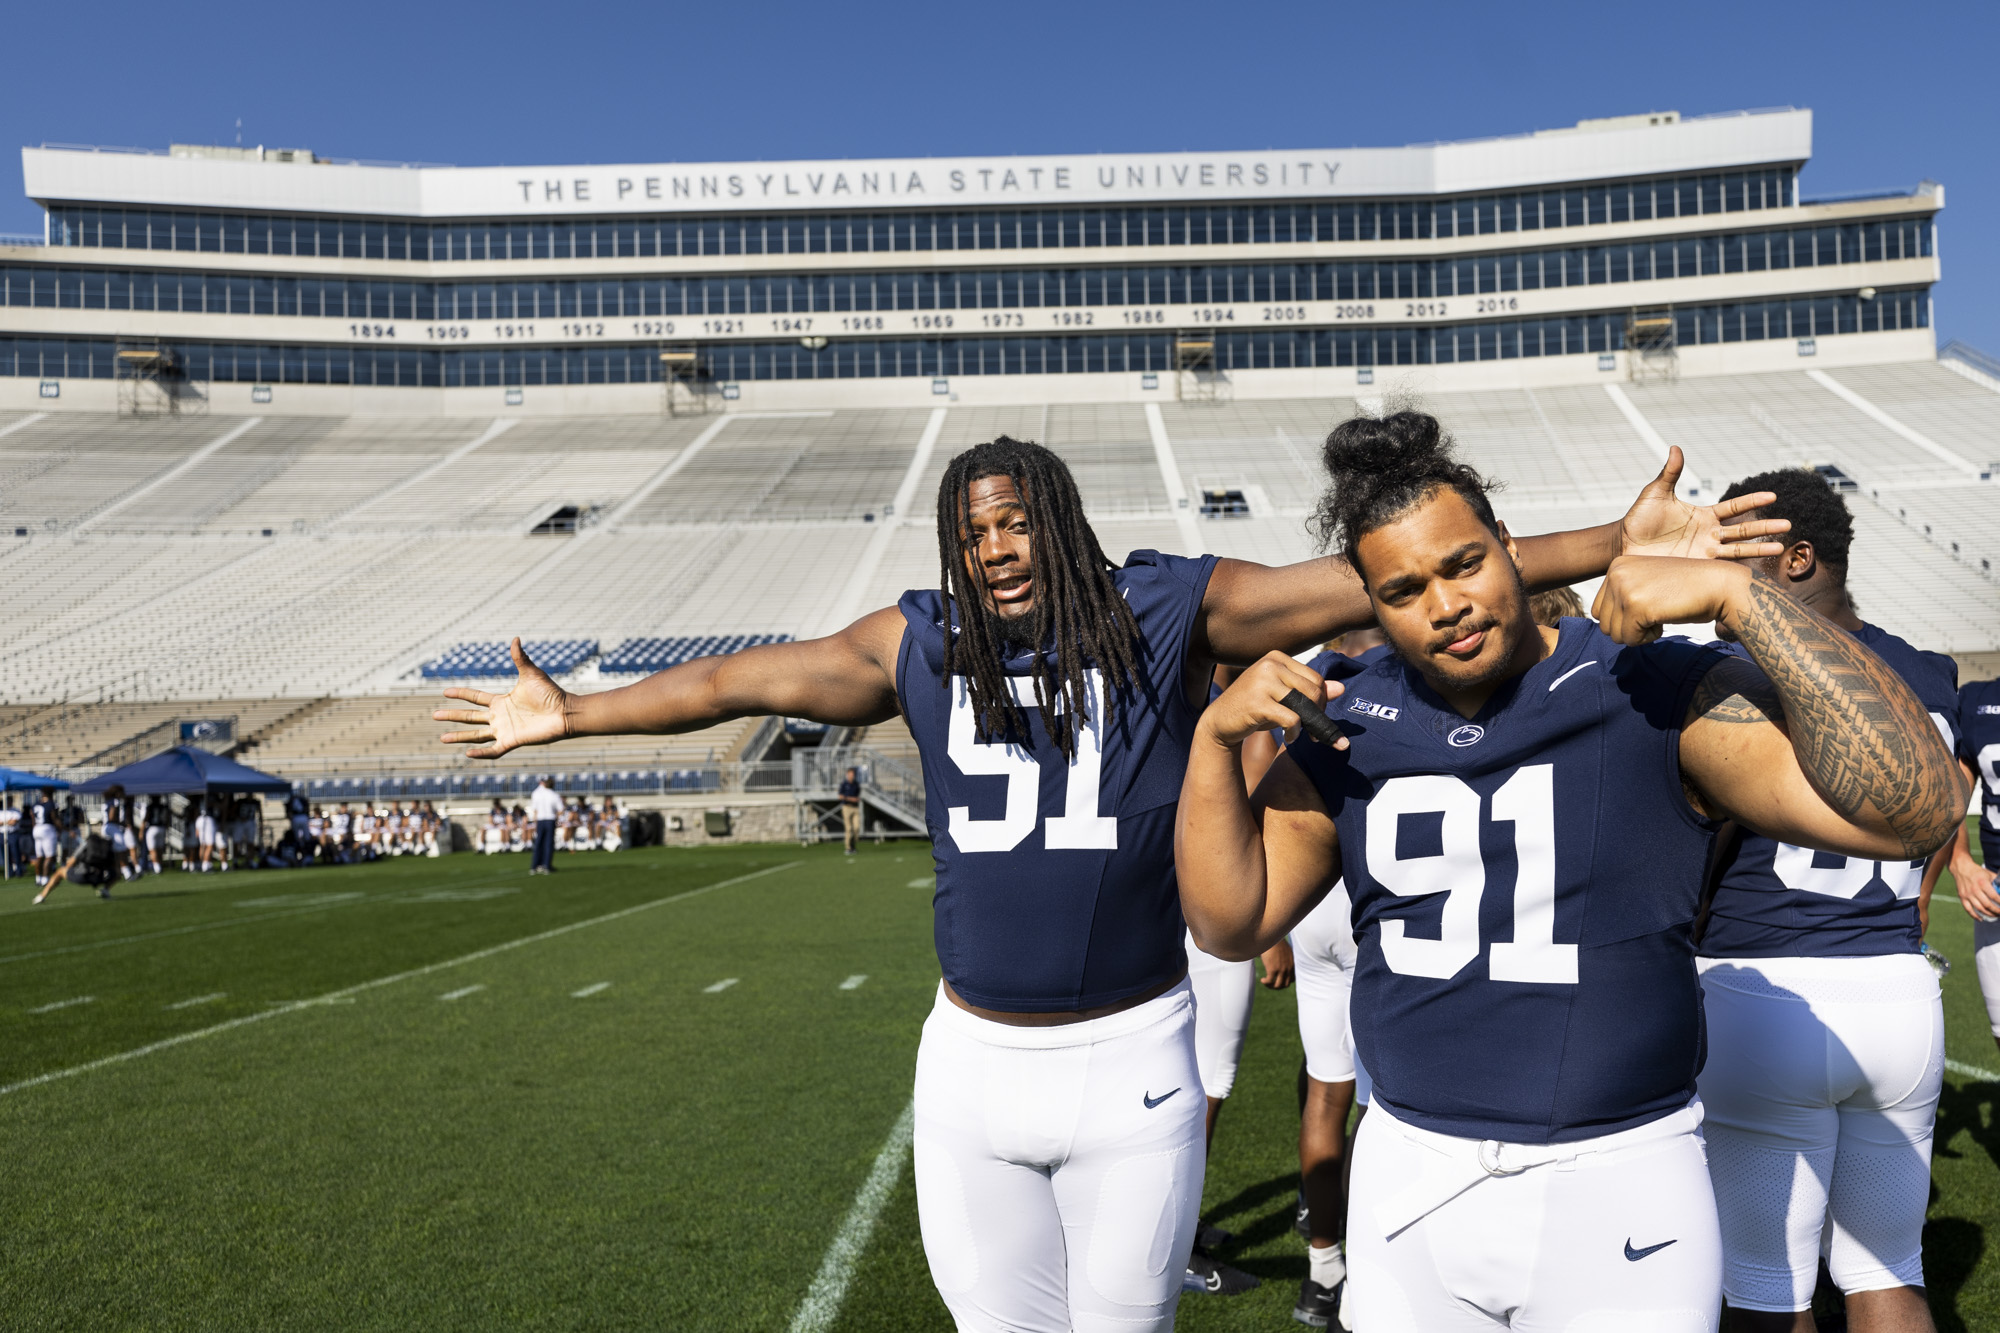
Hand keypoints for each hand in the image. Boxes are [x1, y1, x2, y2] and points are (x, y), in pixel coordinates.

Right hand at [433, 638, 572, 758]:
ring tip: (441, 738)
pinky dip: (481, 753)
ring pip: (476, 735)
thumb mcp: (531, 674)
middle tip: (434, 715)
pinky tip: (467, 753)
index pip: (475, 698)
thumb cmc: (551, 693)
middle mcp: (500, 717)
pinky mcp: (513, 741)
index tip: (444, 692)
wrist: (565, 712)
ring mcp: (505, 730)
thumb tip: (515, 638)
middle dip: (452, 716)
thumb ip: (520, 658)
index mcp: (501, 701)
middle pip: (470, 717)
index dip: (460, 694)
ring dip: (459, 736)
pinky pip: (493, 750)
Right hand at [1197, 652, 1340, 749]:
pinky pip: (1292, 718)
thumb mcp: (1283, 697)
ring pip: (1304, 704)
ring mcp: (1262, 681)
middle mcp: (1270, 664)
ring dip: (1308, 725)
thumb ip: (1309, 692)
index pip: (1315, 679)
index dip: (1321, 702)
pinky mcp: (1257, 701)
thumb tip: (1341, 688)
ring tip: (1298, 735)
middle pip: (1314, 690)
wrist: (1220, 721)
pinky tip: (1288, 738)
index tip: (1314, 719)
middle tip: (1311, 732)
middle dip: (1318, 715)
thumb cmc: (1255, 708)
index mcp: (1277, 658)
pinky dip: (1295, 732)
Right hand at [1258, 939, 1294, 988]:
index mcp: (1292, 964)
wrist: (1272, 937)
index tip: (1278, 979)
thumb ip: (1284, 956)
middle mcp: (1288, 968)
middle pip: (1285, 984)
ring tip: (1266, 983)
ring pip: (1278, 985)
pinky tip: (1262, 980)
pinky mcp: (1272, 970)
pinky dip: (1266, 983)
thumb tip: (1279, 958)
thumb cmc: (1276, 941)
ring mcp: (1281, 970)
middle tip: (1271, 983)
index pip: (1292, 979)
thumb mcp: (1285, 949)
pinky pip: (1269, 981)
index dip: (1285, 981)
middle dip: (1278, 986)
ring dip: (1271, 986)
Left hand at [1592, 556, 1750, 645]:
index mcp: (1616, 566)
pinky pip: (1629, 640)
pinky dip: (1648, 638)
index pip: (1598, 609)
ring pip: (1613, 634)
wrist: (1720, 585)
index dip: (1624, 617)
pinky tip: (1665, 618)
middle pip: (1603, 623)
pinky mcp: (1635, 607)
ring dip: (1638, 633)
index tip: (1650, 604)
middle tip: (1656, 611)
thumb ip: (1621, 594)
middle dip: (1629, 627)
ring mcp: (1624, 589)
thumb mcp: (1646, 583)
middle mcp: (1615, 573)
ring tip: (1661, 613)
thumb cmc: (1686, 589)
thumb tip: (1596, 617)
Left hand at [1617, 448, 1791, 560]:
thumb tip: (1675, 447)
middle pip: (1743, 530)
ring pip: (1738, 549)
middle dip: (1765, 527)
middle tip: (1788, 525)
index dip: (1752, 501)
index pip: (1734, 507)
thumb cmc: (1638, 519)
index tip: (1773, 496)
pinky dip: (1736, 569)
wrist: (1624, 546)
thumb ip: (1669, 473)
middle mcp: (1708, 534)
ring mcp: (1704, 552)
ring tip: (1781, 547)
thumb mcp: (1655, 494)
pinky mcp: (1695, 568)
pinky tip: (1752, 573)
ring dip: (1759, 549)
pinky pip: (1719, 568)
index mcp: (1703, 515)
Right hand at [1955, 854, 1999, 921]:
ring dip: (1989, 914)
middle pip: (1987, 905)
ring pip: (1979, 909)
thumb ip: (1998, 883)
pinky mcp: (1962, 897)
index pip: (1994, 897)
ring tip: (1995, 915)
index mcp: (1982, 883)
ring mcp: (1967, 894)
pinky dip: (1975, 916)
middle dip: (1997, 911)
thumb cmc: (1978, 872)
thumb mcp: (1990, 875)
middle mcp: (1974, 889)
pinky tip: (1981, 919)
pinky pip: (1968, 909)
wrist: (1962, 868)